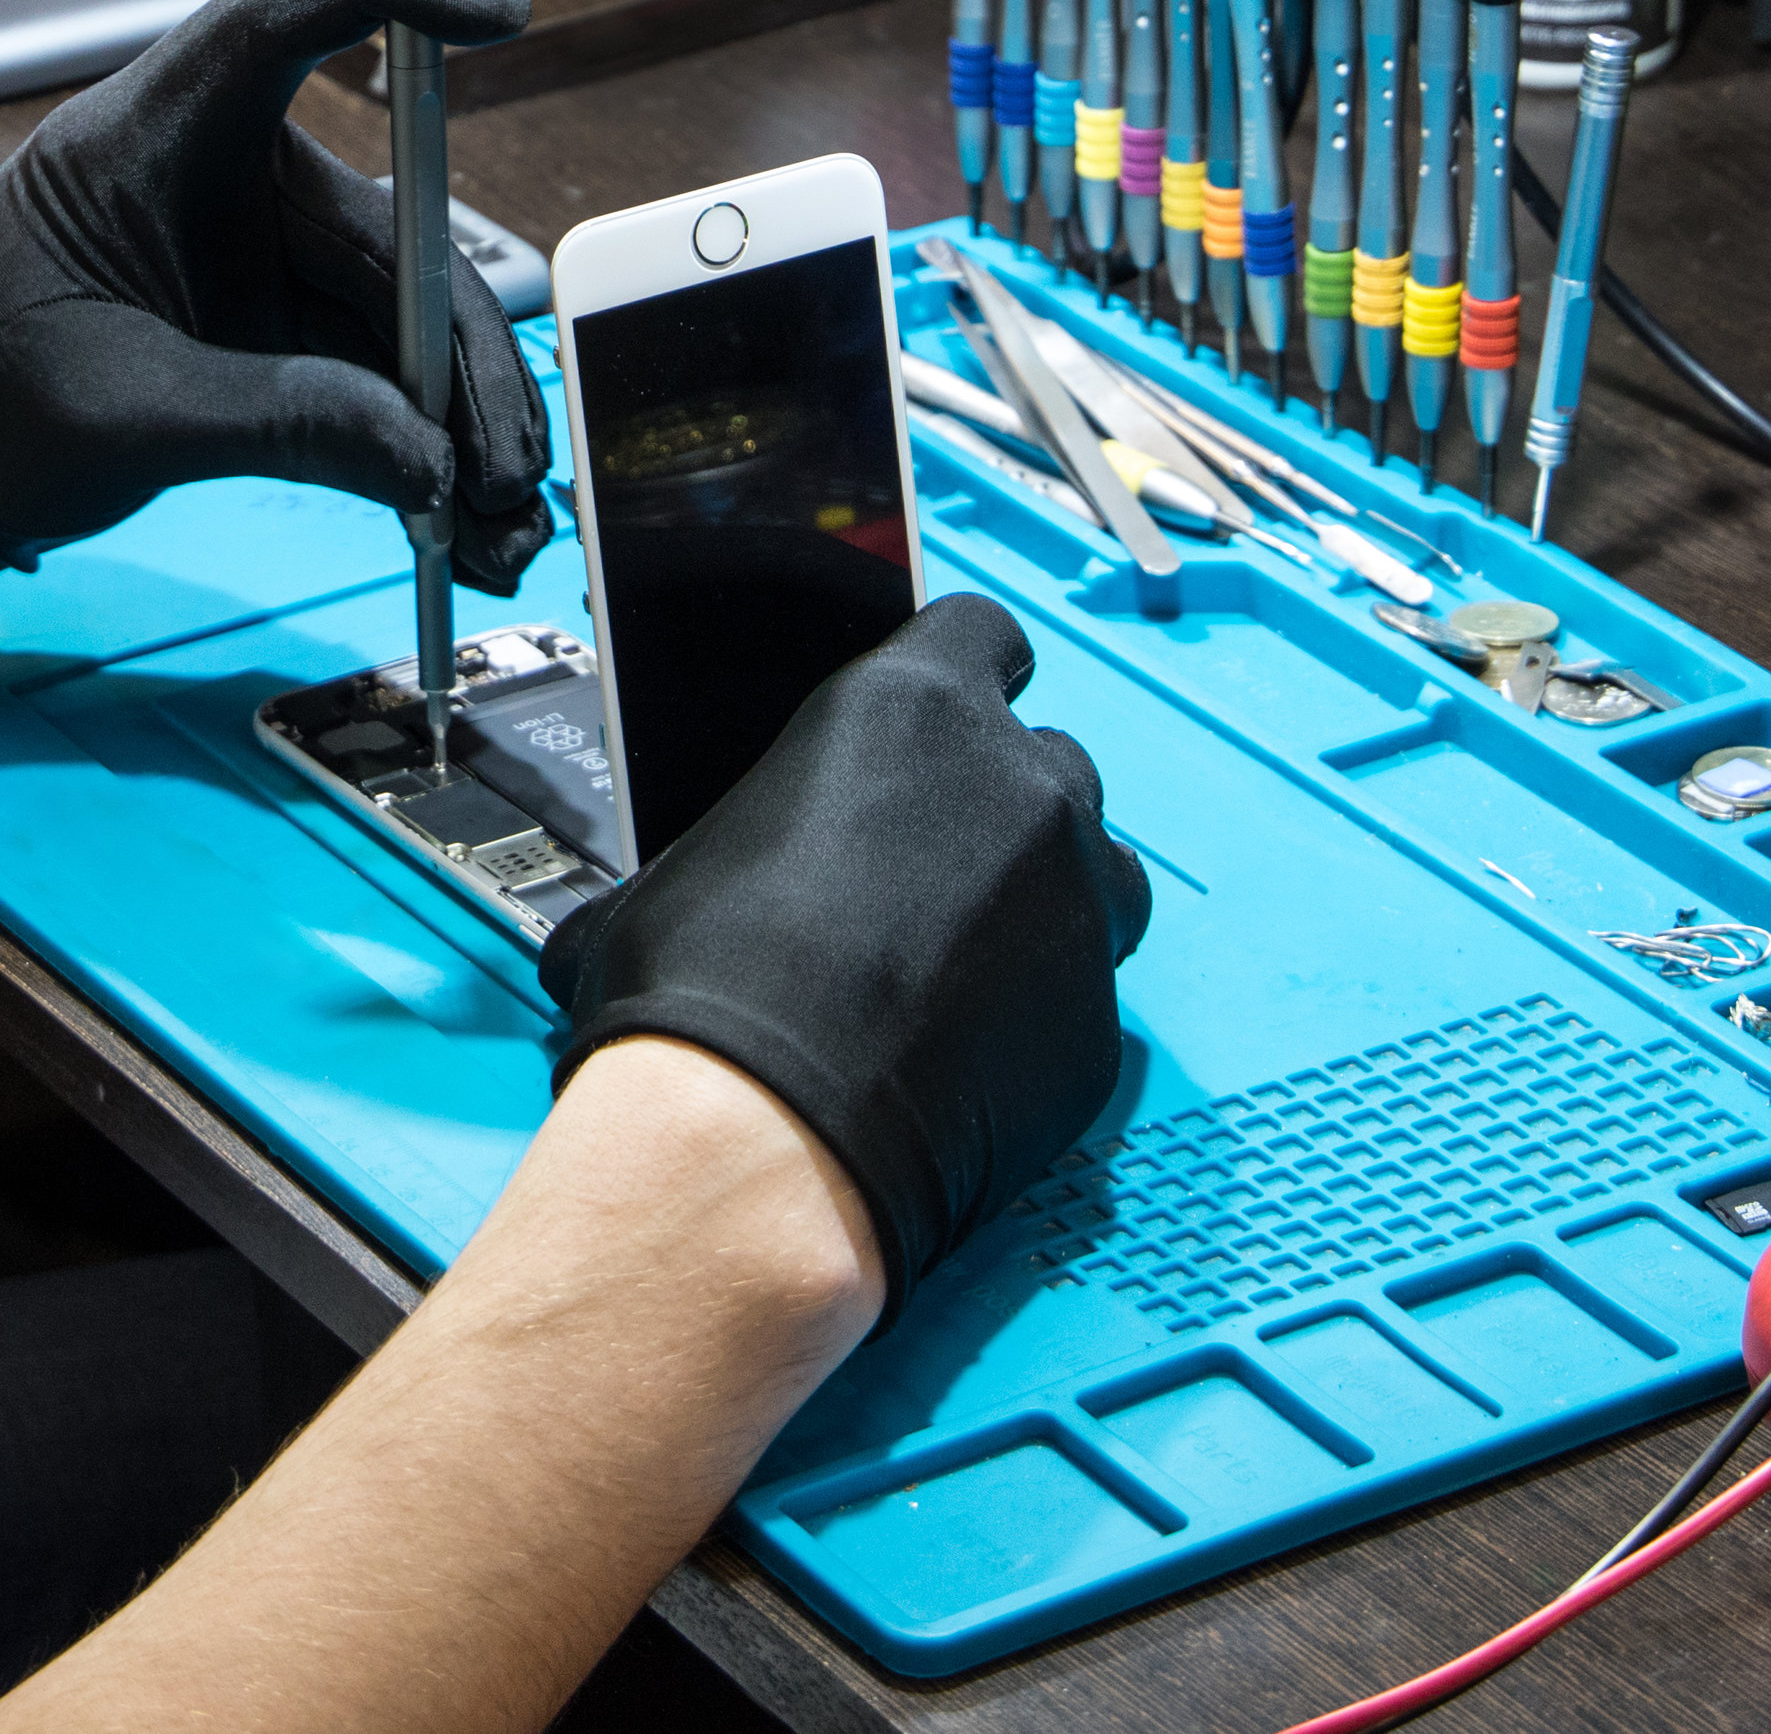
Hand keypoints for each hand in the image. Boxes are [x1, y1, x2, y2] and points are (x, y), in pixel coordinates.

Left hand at [0, 0, 552, 618]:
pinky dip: (415, 454)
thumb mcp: (120, 416)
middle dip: (465, 362)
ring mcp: (246, 263)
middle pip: (393, 235)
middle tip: (512, 472)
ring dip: (457, 429)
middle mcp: (218, 183)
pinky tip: (460, 524)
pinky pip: (366, 384)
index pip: (284, 22)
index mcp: (151, 138)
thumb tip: (430, 459)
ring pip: (396, 325)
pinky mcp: (257, 339)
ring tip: (502, 531)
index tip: (505, 4)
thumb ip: (281, 425)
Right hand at [536, 594, 1147, 1317]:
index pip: (981, 633)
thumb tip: (671, 895)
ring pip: (1099, 875)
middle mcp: (1020, 785)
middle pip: (1048, 760)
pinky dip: (1038, 1018)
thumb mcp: (678, 866)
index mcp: (914, 709)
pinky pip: (1080, 999)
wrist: (761, 1136)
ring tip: (962, 964)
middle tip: (924, 874)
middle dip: (1000, 808)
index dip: (965, 673)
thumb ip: (737, 839)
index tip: (946, 715)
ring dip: (1047, 903)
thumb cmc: (700, 990)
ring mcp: (1077, 904)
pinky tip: (963, 1058)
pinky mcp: (1096, 1023)